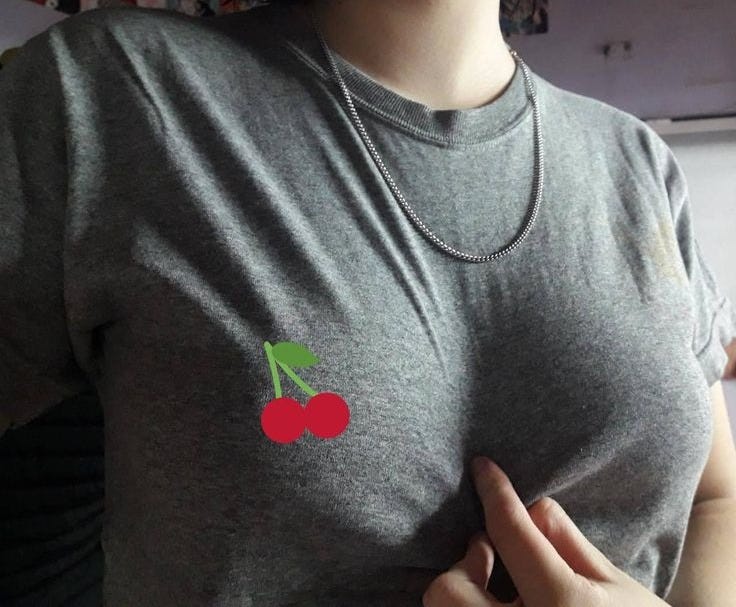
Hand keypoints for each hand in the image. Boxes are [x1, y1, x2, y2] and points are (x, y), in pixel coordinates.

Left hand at [422, 456, 670, 606]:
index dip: (495, 493)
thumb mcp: (615, 584)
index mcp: (560, 606)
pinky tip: (499, 604)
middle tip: (488, 551)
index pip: (511, 534)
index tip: (482, 468)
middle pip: (450, 590)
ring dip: (464, 592)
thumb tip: (532, 508)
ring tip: (494, 584)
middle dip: (465, 564)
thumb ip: (568, 543)